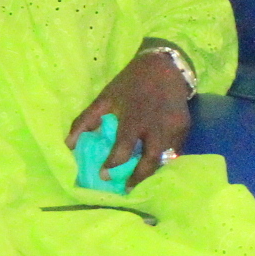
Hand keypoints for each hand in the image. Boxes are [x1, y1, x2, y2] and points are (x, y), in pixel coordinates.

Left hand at [66, 44, 192, 184]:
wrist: (164, 66)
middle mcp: (156, 126)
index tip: (103, 176)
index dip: (112, 165)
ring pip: (165, 159)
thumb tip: (70, 145)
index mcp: (134, 118)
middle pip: (150, 161)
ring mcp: (174, 127)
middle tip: (127, 189)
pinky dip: (164, 158)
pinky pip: (174, 149)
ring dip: (152, 171)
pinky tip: (154, 161)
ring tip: (140, 179)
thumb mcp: (105, 97)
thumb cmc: (130, 82)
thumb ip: (86, 120)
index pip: (123, 149)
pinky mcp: (184, 127)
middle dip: (138, 178)